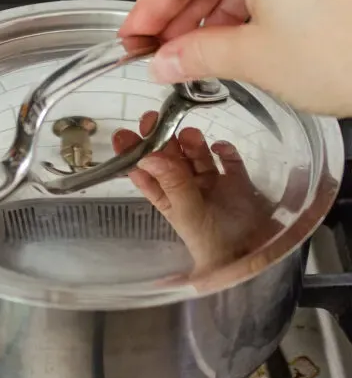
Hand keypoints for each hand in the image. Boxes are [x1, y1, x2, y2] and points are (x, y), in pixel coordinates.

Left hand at [112, 112, 276, 276]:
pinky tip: (221, 149)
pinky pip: (229, 161)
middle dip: (161, 140)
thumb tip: (147, 156)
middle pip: (170, 159)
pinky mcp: (238, 182)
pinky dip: (225, 151)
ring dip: (191, 144)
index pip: (145, 173)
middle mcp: (187, 189)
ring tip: (189, 134)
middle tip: (152, 120)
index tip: (123, 135)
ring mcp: (213, 184)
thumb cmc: (214, 241)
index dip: (133, 154)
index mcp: (168, 199)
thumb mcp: (189, 213)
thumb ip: (172, 183)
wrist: (255, 257)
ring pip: (197, 157)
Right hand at [120, 0, 351, 117]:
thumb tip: (166, 60)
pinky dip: (243, 11)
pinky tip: (232, 45)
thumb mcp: (254, 59)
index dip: (146, 10)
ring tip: (193, 58)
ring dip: (210, 16)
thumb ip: (196, 55)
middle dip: (177, 15)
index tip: (132, 39)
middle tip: (157, 53)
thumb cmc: (351, 50)